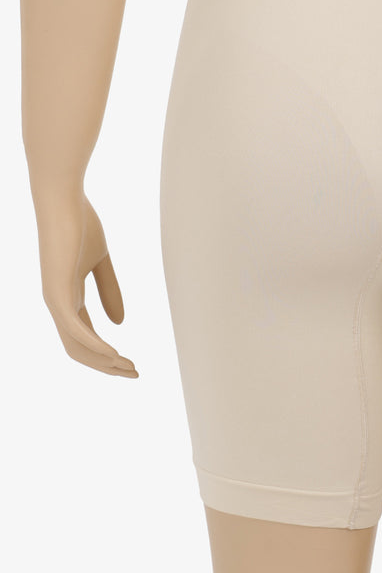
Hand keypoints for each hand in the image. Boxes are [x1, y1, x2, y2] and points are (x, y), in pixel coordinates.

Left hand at [34, 188, 138, 377]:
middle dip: (106, 366)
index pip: (85, 337)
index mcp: (67, 296)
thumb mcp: (101, 261)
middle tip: (134, 373)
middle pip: (79, 350)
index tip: (133, 363)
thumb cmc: (79, 223)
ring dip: (103, 362)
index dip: (108, 354)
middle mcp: (57, 303)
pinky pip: (75, 331)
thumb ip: (109, 290)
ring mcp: (55, 300)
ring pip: (76, 346)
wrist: (62, 199)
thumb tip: (119, 323)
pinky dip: (95, 346)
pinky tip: (114, 355)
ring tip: (128, 368)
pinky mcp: (57, 293)